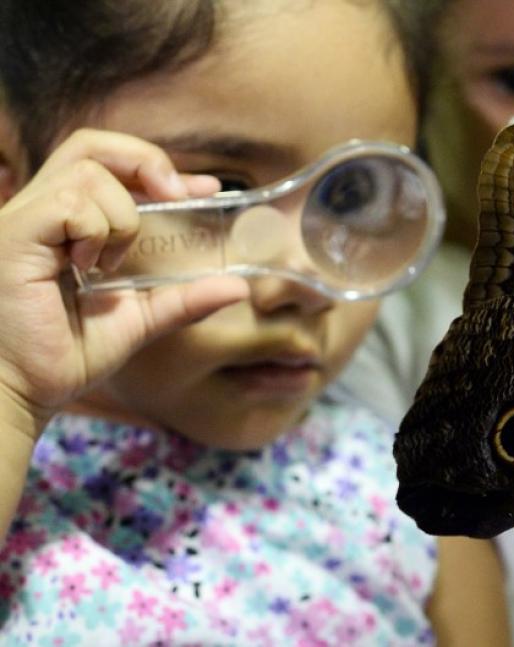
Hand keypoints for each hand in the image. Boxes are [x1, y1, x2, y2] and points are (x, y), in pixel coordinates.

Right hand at [0, 129, 248, 433]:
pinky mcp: (12, 236)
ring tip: (112, 265)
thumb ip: (183, 299)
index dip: (157, 165)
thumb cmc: (65, 355)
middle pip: (91, 144)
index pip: (108, 164)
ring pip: (88, 172)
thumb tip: (239, 288)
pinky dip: (96, 232)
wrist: (22, 391)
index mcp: (65, 223)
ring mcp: (22, 219)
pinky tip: (88, 270)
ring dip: (122, 216)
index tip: (206, 188)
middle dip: (144, 161)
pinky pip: (68, 205)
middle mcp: (39, 211)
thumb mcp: (139, 319)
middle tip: (177, 196)